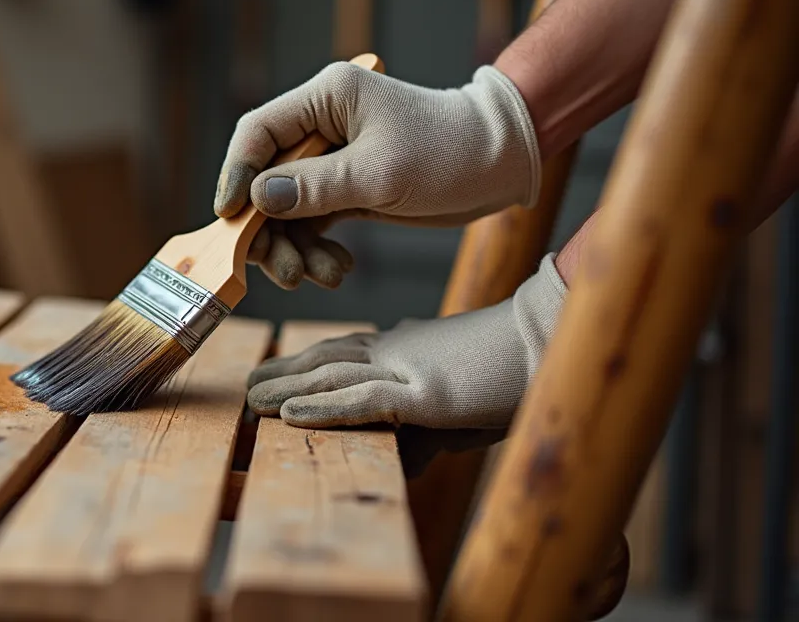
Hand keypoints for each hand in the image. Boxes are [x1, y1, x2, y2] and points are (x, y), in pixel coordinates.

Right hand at [215, 62, 540, 288]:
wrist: (502, 163)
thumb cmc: (449, 152)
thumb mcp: (378, 174)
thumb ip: (313, 188)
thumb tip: (256, 200)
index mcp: (325, 99)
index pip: (258, 132)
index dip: (236, 175)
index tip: (229, 219)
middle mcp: (321, 126)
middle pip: (265, 178)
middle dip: (268, 229)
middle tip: (283, 271)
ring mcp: (331, 159)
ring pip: (286, 209)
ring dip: (295, 248)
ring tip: (320, 277)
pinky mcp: (346, 188)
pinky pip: (312, 222)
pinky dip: (316, 250)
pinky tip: (336, 269)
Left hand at [245, 254, 565, 468]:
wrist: (558, 341)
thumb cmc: (519, 373)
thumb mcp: (464, 409)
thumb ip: (430, 433)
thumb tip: (410, 465)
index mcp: (408, 347)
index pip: (345, 352)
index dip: (306, 363)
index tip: (276, 374)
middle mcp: (399, 351)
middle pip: (326, 358)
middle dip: (285, 372)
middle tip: (248, 385)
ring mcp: (408, 368)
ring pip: (331, 375)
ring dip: (287, 387)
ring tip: (251, 400)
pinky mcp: (424, 392)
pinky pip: (361, 399)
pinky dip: (321, 407)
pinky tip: (288, 413)